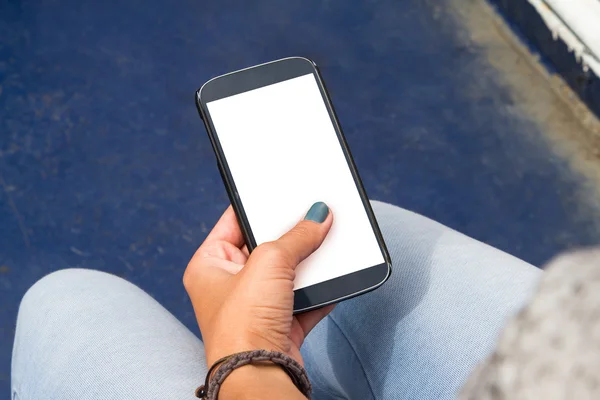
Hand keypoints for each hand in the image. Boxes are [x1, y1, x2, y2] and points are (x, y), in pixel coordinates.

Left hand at [184, 202, 334, 366]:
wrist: (260, 375)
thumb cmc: (244, 322)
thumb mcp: (269, 262)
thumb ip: (297, 236)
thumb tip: (318, 216)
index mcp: (208, 265)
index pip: (232, 222)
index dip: (256, 206)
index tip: (278, 193)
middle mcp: (228, 285)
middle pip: (263, 248)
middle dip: (288, 236)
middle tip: (309, 217)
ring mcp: (253, 307)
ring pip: (286, 274)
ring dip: (306, 264)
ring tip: (325, 246)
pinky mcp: (277, 325)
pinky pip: (301, 300)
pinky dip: (317, 292)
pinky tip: (333, 279)